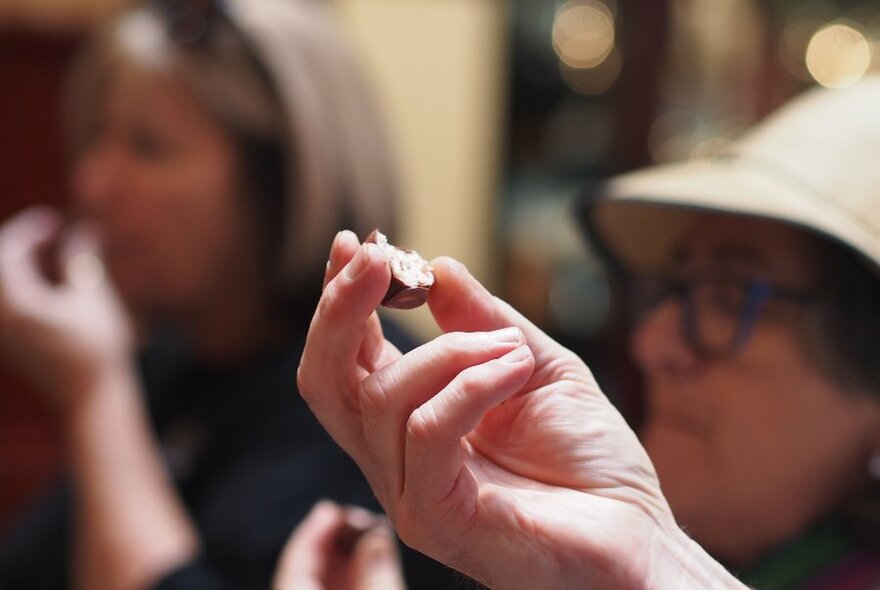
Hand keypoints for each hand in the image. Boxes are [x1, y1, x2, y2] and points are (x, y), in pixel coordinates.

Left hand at [0, 207, 132, 409]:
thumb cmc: (96, 348)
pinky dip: (24, 286)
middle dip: (22, 246)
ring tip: (53, 257)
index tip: (54, 220)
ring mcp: (3, 334)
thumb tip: (83, 231)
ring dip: (23, 267)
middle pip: (0, 269)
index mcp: (13, 303)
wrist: (91, 399)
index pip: (7, 252)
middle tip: (52, 234)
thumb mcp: (92, 296)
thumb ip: (82, 260)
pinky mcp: (12, 345)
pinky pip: (8, 305)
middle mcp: (0, 318)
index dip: (29, 230)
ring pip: (3, 288)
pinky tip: (53, 286)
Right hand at [298, 231, 707, 588]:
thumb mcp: (534, 364)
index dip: (339, 302)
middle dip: (342, 310)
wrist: (638, 535)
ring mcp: (409, 492)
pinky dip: (470, 385)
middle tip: (377, 256)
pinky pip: (427, 433)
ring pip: (383, 400)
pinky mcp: (437, 519)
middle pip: (327, 382)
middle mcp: (395, 458)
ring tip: (512, 347)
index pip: (346, 360)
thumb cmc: (588, 459)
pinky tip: (514, 371)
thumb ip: (483, 321)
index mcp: (410, 421)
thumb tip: (438, 266)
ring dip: (450, 350)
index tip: (355, 243)